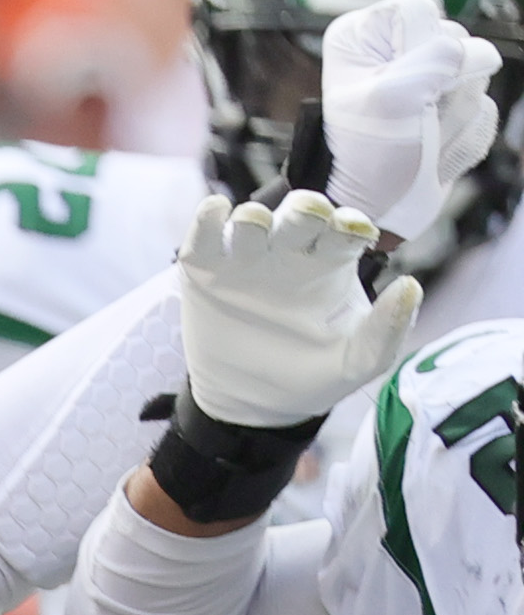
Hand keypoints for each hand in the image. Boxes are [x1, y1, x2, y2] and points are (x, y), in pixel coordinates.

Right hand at [173, 188, 417, 428]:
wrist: (252, 407)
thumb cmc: (313, 376)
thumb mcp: (359, 361)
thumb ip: (387, 329)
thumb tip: (411, 285)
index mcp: (331, 262)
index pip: (344, 227)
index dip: (350, 223)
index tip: (355, 234)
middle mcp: (290, 252)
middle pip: (299, 212)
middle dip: (304, 208)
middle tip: (307, 217)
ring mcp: (245, 259)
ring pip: (251, 218)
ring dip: (254, 216)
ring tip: (253, 227)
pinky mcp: (204, 271)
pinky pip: (204, 236)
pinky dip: (207, 220)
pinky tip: (214, 213)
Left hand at [324, 0, 505, 247]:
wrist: (379, 213)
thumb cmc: (371, 158)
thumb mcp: (396, 100)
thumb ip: (439, 57)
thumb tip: (480, 52)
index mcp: (362, 38)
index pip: (419, 9)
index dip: (421, 49)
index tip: (400, 86)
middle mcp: (393, 53)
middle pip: (457, 41)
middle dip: (443, 89)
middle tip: (411, 121)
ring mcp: (426, 80)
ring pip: (478, 76)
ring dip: (452, 119)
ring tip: (419, 141)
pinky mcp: (450, 108)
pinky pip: (484, 110)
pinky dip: (462, 139)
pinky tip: (432, 155)